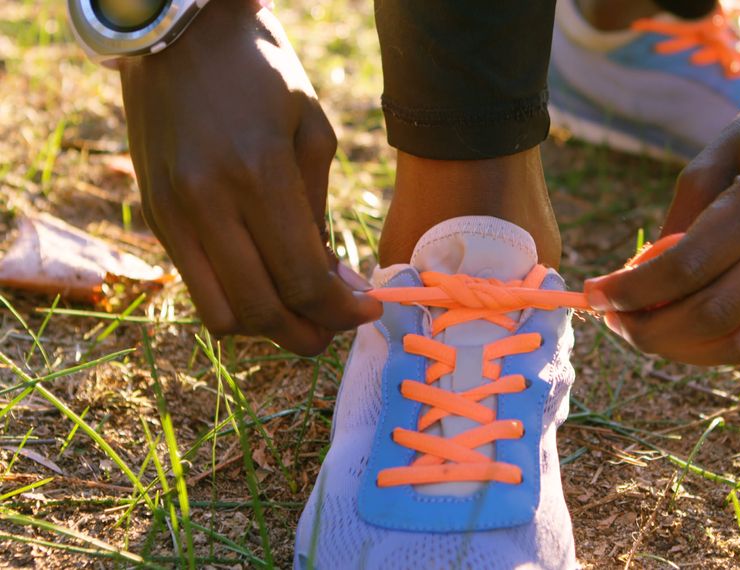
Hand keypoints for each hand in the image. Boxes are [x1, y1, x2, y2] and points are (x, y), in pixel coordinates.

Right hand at [119, 0, 380, 354]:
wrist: (178, 32)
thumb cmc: (261, 72)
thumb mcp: (312, 131)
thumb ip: (319, 214)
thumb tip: (335, 285)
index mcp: (258, 175)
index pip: (303, 280)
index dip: (342, 311)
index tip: (369, 310)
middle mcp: (206, 203)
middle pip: (263, 310)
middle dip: (310, 333)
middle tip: (338, 325)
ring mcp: (172, 213)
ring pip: (221, 314)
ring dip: (267, 328)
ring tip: (301, 313)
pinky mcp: (155, 216)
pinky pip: (195, 286)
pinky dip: (234, 303)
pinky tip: (266, 286)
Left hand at [585, 78, 739, 364]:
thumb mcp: (719, 148)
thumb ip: (680, 216)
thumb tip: (639, 280)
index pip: (690, 265)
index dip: (633, 290)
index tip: (594, 293)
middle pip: (713, 314)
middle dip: (649, 329)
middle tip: (611, 319)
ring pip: (739, 343)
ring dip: (678, 348)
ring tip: (639, 329)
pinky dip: (709, 344)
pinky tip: (678, 328)